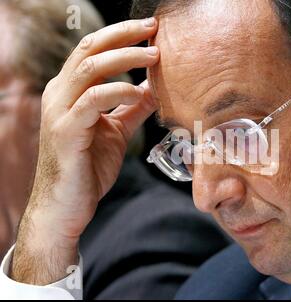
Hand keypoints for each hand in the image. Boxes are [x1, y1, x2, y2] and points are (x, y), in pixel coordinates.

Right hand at [11, 18, 159, 284]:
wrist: (66, 207)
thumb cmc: (88, 169)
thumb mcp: (116, 132)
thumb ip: (132, 109)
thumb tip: (156, 88)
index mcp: (70, 92)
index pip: (93, 51)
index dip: (121, 35)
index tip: (152, 30)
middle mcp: (60, 95)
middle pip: (89, 49)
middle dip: (123, 35)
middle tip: (154, 29)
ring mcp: (59, 112)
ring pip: (88, 69)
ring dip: (124, 58)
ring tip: (154, 56)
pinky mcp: (65, 131)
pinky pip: (92, 101)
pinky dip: (117, 91)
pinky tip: (139, 91)